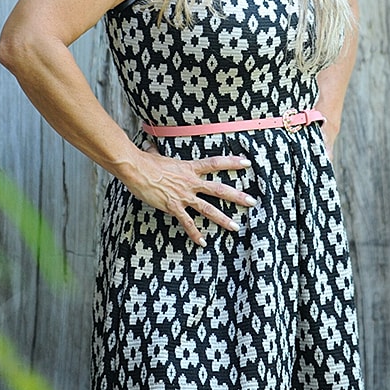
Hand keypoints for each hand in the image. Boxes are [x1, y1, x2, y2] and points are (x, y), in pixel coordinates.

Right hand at [120, 140, 255, 245]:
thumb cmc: (146, 160)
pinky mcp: (173, 206)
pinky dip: (194, 233)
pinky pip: (187, 223)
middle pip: (219, 189)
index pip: (215, 163)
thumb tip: (151, 147)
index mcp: (189, 167)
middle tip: (252, 202)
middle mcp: (190, 182)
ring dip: (223, 218)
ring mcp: (183, 195)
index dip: (232, 162)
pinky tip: (202, 242)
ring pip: (208, 208)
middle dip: (237, 196)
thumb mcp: (157, 155)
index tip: (247, 163)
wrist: (136, 169)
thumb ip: (159, 152)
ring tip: (235, 226)